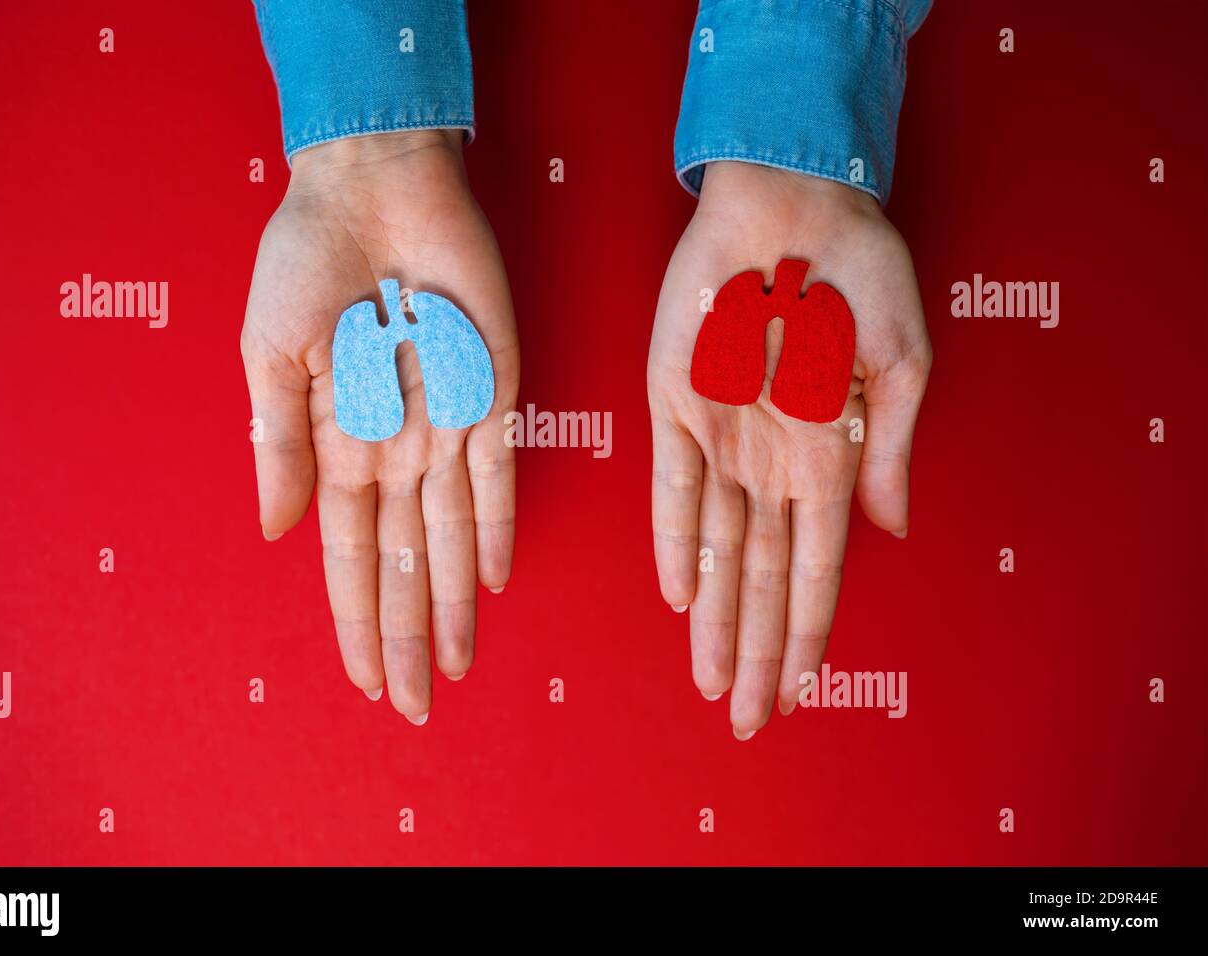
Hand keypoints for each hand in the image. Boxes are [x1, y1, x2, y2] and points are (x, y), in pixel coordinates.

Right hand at [241, 130, 518, 722]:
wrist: (372, 186)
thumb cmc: (306, 261)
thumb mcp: (269, 355)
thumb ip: (277, 443)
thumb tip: (272, 533)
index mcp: (337, 442)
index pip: (349, 554)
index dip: (356, 617)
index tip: (361, 680)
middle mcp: (397, 446)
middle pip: (405, 562)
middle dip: (407, 634)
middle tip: (413, 706)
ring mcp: (449, 423)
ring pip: (453, 535)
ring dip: (455, 602)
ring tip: (456, 667)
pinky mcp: (495, 388)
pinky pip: (499, 472)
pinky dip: (496, 526)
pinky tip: (494, 582)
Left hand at [647, 162, 930, 738]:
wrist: (795, 195)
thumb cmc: (858, 269)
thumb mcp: (901, 359)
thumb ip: (891, 449)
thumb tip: (893, 533)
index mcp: (829, 453)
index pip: (816, 568)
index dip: (806, 633)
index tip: (798, 692)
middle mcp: (770, 458)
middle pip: (760, 576)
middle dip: (753, 650)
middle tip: (744, 718)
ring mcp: (719, 434)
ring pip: (714, 547)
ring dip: (713, 617)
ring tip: (710, 681)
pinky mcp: (670, 399)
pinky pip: (670, 485)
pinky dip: (673, 539)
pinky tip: (679, 595)